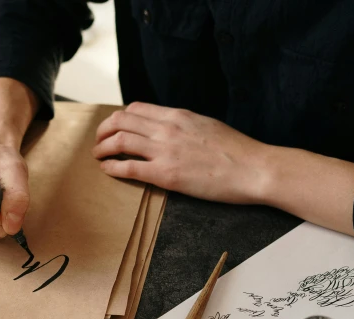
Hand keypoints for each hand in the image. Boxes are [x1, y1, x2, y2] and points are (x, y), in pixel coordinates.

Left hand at [92, 102, 270, 204]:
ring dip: (102, 148)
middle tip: (99, 141)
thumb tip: (168, 129)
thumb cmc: (237, 152)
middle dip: (104, 130)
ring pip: (120, 140)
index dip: (119, 118)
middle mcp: (168, 128)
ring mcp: (165, 150)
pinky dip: (112, 167)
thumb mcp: (206, 125)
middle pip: (121, 120)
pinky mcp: (166, 174)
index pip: (137, 108)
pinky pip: (128, 167)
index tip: (114, 127)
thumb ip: (183, 125)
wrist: (255, 168)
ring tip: (98, 156)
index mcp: (178, 115)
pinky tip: (106, 170)